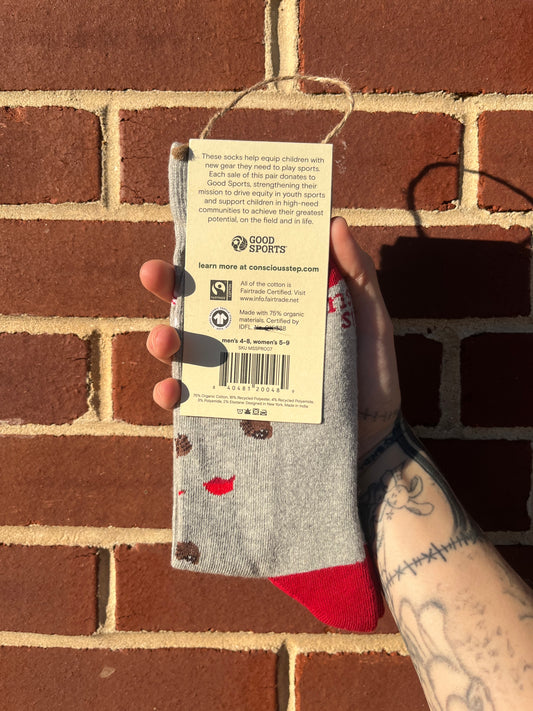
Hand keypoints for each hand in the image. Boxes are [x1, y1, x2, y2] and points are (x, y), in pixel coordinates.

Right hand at [140, 217, 400, 454]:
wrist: (374, 442)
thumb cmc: (370, 379)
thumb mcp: (370, 323)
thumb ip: (357, 278)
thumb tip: (335, 223)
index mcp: (273, 311)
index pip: (233, 275)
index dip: (206, 254)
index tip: (187, 235)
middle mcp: (246, 339)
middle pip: (197, 308)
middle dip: (167, 287)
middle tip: (153, 274)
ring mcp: (233, 377)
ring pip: (183, 352)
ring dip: (163, 339)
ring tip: (165, 338)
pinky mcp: (229, 414)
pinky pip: (190, 404)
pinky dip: (172, 396)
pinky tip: (172, 391)